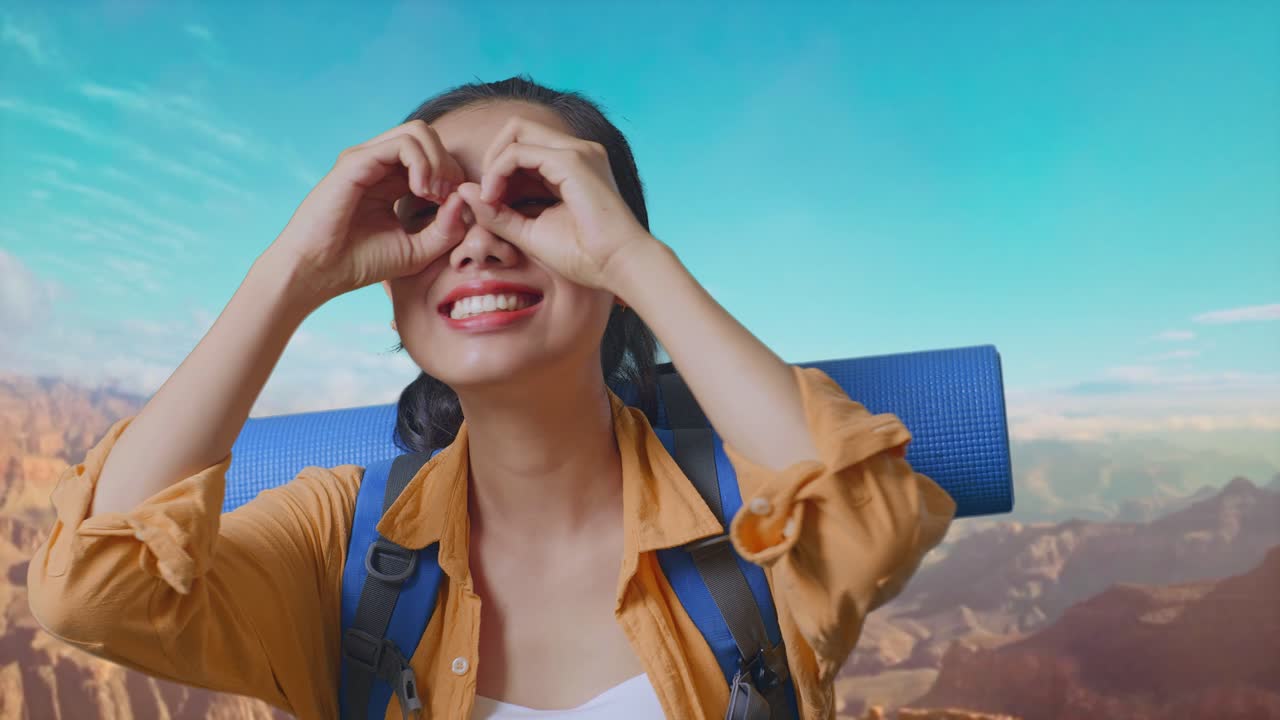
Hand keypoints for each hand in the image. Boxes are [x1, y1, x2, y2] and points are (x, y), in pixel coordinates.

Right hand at [267, 119, 470, 306]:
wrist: (318, 272)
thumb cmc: (361, 263)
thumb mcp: (418, 250)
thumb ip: (447, 228)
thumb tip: (465, 197)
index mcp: (392, 181)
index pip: (435, 157)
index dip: (454, 177)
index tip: (456, 209)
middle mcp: (379, 164)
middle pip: (430, 138)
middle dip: (449, 165)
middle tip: (447, 199)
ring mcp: (366, 159)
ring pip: (419, 132)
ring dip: (438, 160)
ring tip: (434, 194)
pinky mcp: (356, 161)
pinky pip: (402, 144)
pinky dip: (422, 163)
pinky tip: (422, 190)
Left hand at [453, 116, 658, 292]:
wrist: (620, 266)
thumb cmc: (585, 256)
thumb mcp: (530, 232)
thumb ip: (498, 213)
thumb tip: (463, 191)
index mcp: (572, 165)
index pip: (523, 146)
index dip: (497, 169)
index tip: (488, 203)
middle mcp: (577, 150)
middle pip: (517, 129)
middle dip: (491, 156)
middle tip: (484, 193)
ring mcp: (576, 151)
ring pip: (516, 131)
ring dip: (493, 162)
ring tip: (489, 197)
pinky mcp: (571, 160)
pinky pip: (518, 151)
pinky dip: (498, 170)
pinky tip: (494, 196)